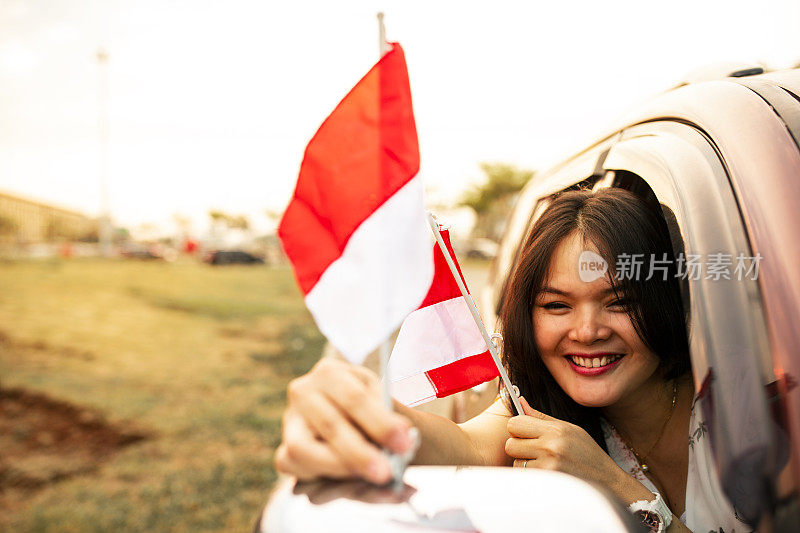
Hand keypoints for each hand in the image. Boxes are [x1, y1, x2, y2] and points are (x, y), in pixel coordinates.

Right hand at [274, 357, 414, 483]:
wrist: (357, 420)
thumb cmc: (372, 409)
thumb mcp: (382, 401)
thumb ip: (388, 418)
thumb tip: (402, 437)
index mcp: (329, 372)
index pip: (355, 398)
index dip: (381, 423)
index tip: (405, 442)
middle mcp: (303, 392)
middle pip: (330, 424)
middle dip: (361, 453)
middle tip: (387, 473)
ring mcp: (290, 421)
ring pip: (302, 449)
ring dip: (338, 467)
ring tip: (368, 478)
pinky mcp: (284, 450)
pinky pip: (293, 467)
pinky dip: (320, 477)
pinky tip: (348, 480)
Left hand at [505, 397, 619, 485]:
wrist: (607, 481)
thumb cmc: (587, 453)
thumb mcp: (568, 429)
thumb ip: (540, 417)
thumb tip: (520, 401)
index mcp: (556, 430)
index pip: (515, 423)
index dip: (518, 428)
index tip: (525, 433)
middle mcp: (551, 447)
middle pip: (510, 444)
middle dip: (518, 447)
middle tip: (533, 450)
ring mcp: (549, 467)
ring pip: (516, 463)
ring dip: (525, 464)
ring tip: (543, 463)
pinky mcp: (548, 483)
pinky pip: (526, 477)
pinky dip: (532, 475)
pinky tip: (546, 473)